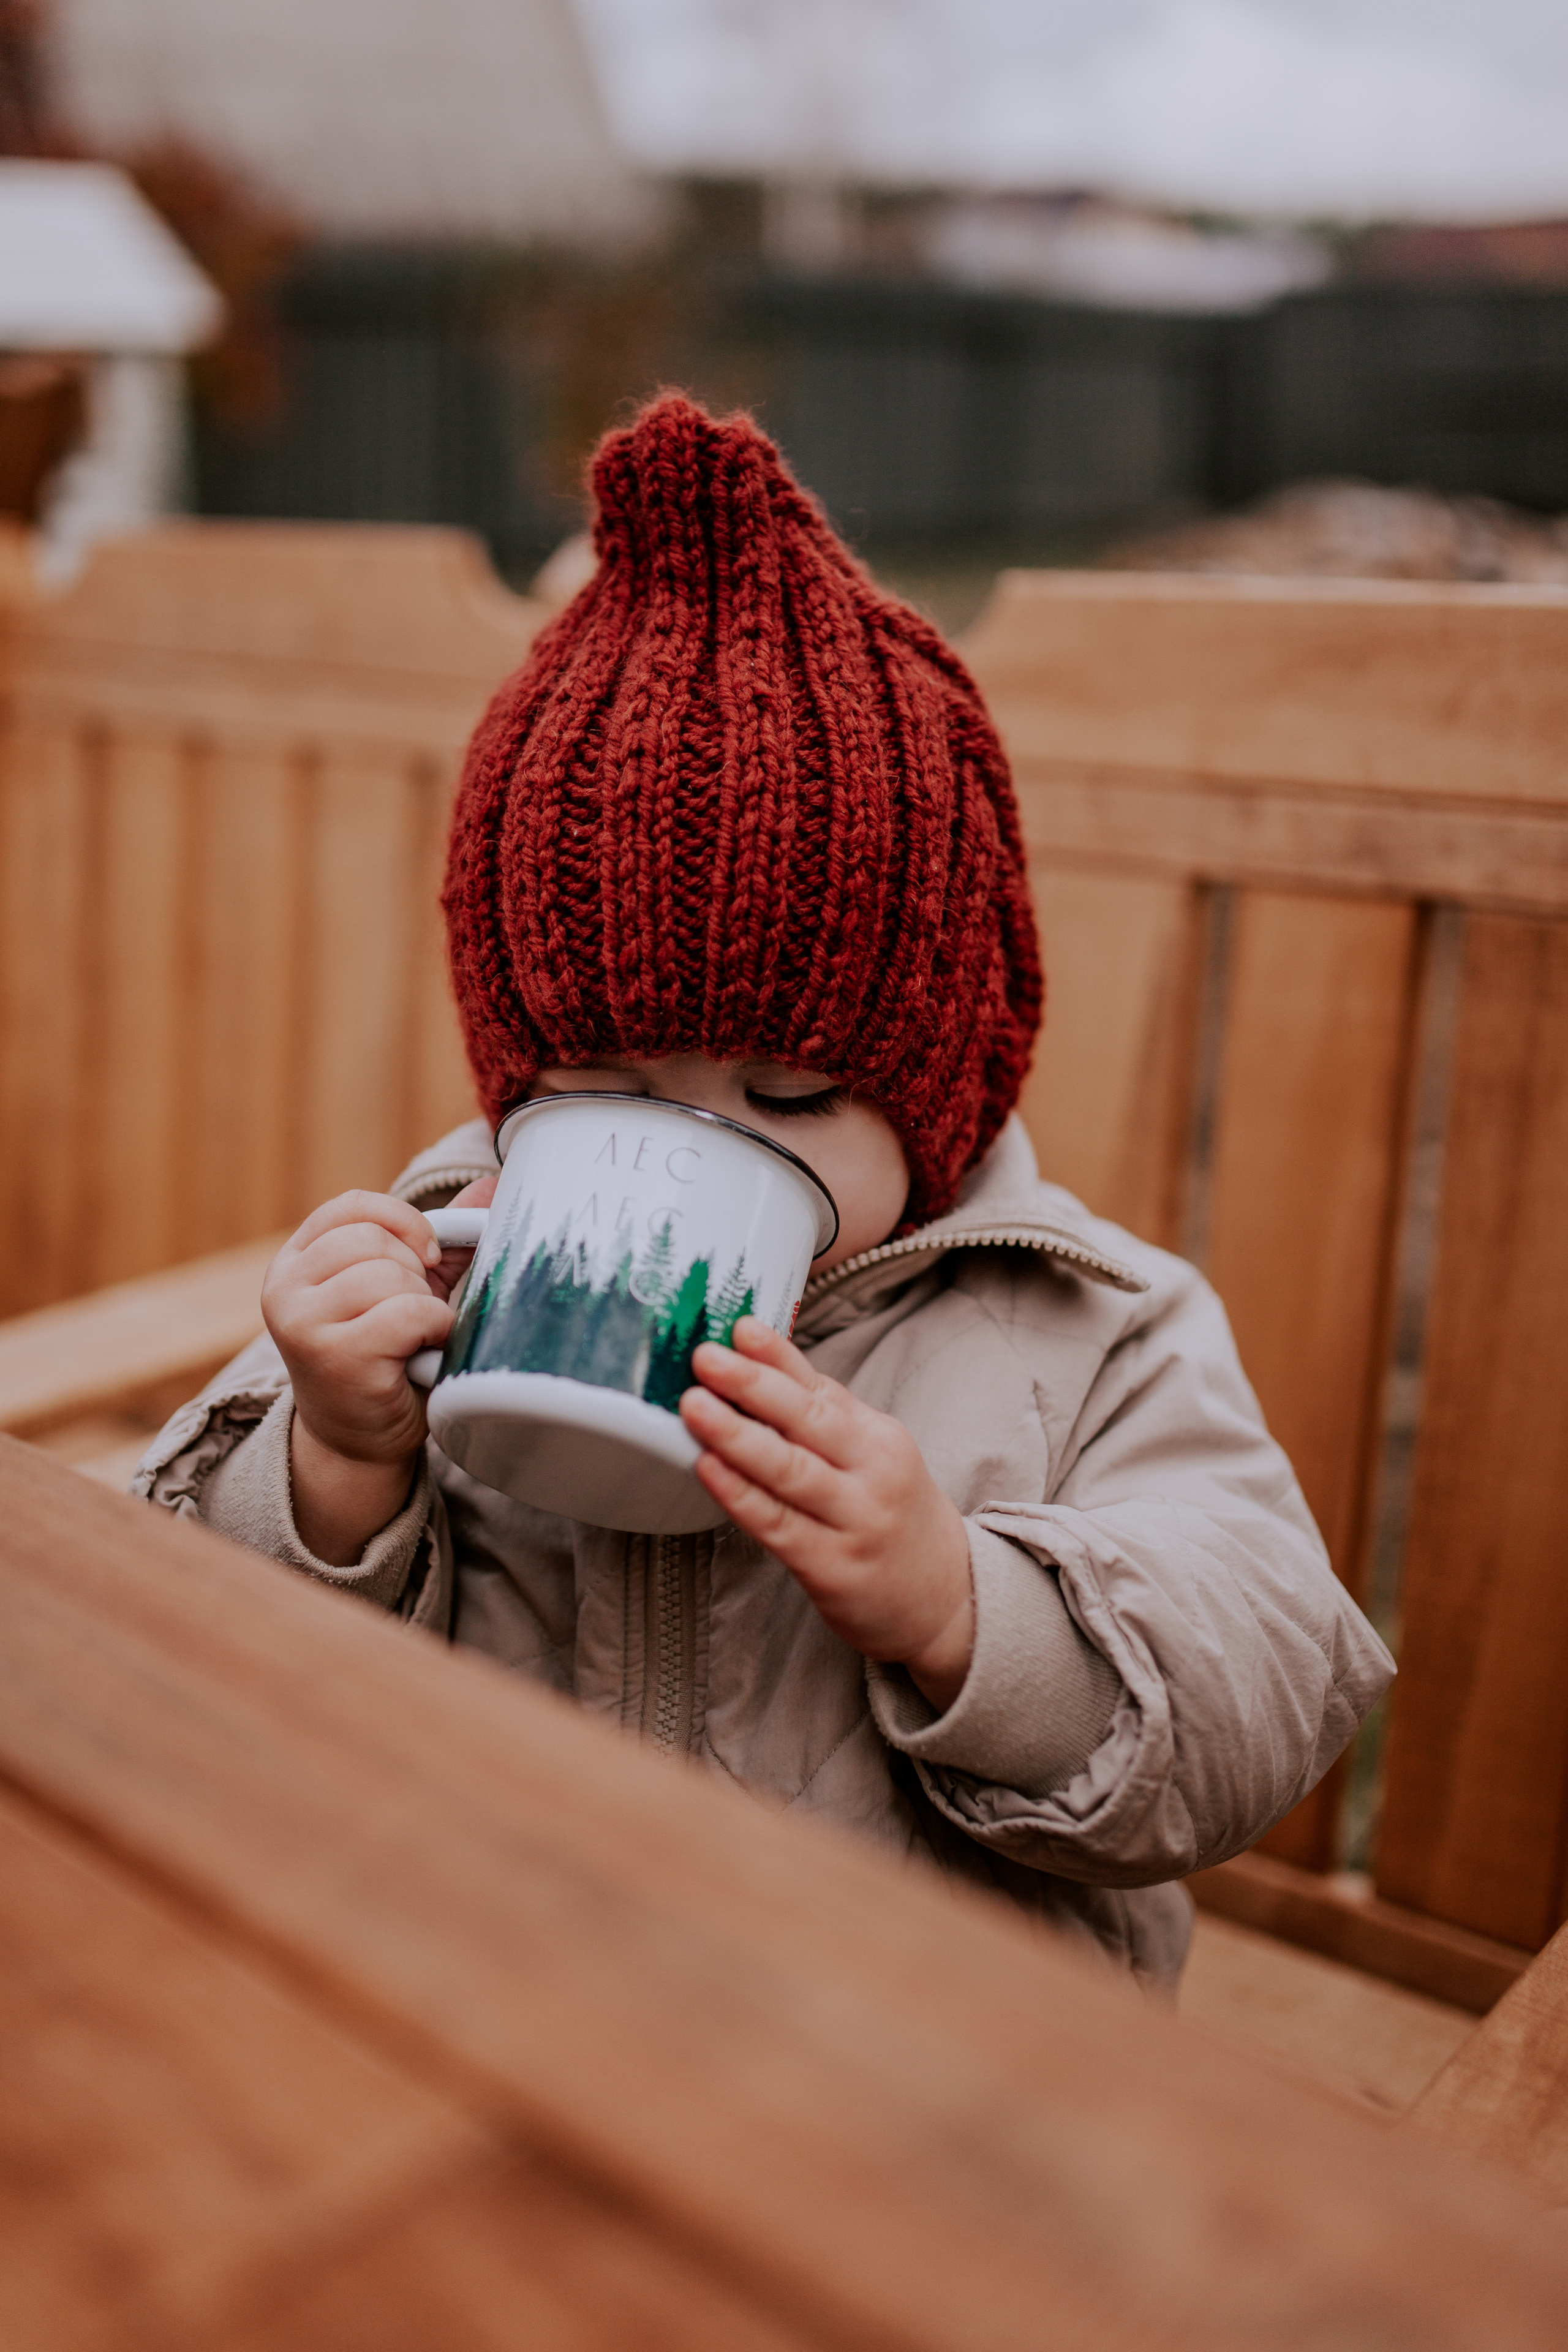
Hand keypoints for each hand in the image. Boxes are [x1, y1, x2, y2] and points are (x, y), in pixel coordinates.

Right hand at [262, 1179, 494, 1563]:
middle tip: (410, 1316)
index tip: (426, 1256)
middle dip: (414, 1274)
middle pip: (374, 1240)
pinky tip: (421, 1351)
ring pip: (391, 1275)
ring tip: (410, 1337)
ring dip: (422, 1306)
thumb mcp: (406, 1289)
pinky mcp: (332, 1356)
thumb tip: (494, 1184)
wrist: (360, 1440)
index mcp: (295, 1260)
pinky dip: (431, 1328)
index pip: (352, 1206)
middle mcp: (284, 1287)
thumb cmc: (386, 1356)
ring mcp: (301, 1322)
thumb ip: (441, 1240)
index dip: (402, 1222)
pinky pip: (407, 1312)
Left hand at [679, 1320, 974, 1710]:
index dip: (778, 1357)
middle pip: (808, 1421)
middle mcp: (872, 1473)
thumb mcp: (874, 1456)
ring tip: (694, 1406)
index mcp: (878, 1436)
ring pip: (790, 1470)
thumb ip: (824, 1417)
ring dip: (737, 1435)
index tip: (740, 1327)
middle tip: (706, 1356)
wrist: (946, 1597)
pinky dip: (740, 1494)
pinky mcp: (831, 1566)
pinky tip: (708, 1469)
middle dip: (753, 1384)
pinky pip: (778, 1524)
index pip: (821, 1388)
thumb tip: (756, 1366)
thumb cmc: (893, 1514)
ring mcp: (853, 1521)